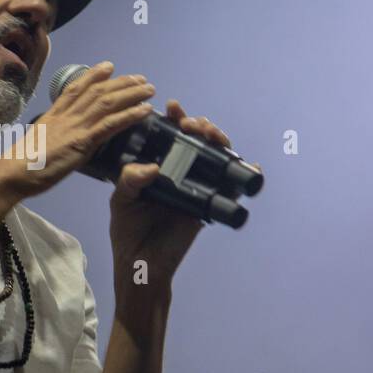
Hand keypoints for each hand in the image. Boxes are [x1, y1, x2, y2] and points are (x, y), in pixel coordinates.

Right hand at [0, 61, 155, 198]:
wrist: (13, 172)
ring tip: (149, 89)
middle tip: (139, 77)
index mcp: (54, 114)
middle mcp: (66, 116)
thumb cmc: (21, 164)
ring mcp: (75, 127)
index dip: (93, 75)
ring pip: (108, 103)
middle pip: (98, 91)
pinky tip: (145, 110)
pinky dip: (130, 115)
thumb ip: (52, 136)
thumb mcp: (37, 142)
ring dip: (132, 93)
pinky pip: (111, 124)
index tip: (108, 67)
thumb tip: (59, 138)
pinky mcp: (82, 142)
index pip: (76, 88)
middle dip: (121, 82)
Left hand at [109, 99, 261, 287]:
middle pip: (196, 139)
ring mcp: (196, 186)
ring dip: (218, 139)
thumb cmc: (128, 232)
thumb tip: (151, 168)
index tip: (172, 107)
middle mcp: (178, 172)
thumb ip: (130, 181)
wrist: (142, 265)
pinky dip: (246, 172)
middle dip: (199, 124)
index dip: (174, 117)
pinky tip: (250, 165)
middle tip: (190, 123)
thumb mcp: (122, 201)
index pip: (168, 134)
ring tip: (210, 134)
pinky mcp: (210, 204)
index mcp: (156, 165)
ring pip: (215, 155)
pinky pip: (232, 186)